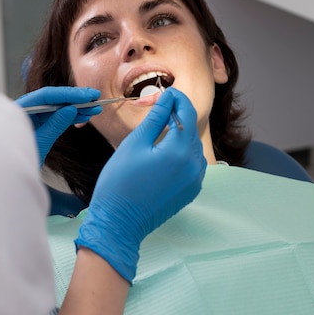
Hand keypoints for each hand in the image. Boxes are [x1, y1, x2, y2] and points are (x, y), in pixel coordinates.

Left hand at [16, 86, 101, 165]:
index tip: (86, 95)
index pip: (46, 96)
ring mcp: (33, 116)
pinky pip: (57, 116)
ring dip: (77, 108)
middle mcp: (26, 109)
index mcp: (21, 109)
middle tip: (95, 97)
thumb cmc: (18, 159)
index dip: (68, 94)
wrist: (13, 173)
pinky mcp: (40, 123)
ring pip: (58, 107)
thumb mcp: (40, 143)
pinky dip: (71, 117)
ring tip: (94, 109)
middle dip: (75, 99)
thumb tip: (71, 109)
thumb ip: (55, 125)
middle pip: (53, 98)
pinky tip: (85, 116)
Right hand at [75, 88, 205, 282]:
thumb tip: (167, 98)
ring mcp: (194, 180)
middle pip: (190, 129)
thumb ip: (155, 118)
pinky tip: (161, 154)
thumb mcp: (134, 144)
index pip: (185, 113)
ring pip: (191, 146)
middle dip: (175, 116)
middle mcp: (194, 164)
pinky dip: (179, 153)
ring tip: (156, 132)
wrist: (119, 222)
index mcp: (180, 150)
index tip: (164, 92)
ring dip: (177, 135)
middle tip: (154, 110)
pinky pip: (190, 163)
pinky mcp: (190, 190)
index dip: (176, 98)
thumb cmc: (120, 182)